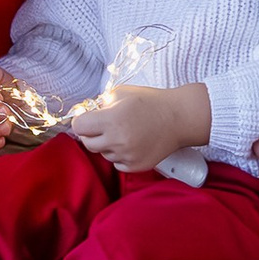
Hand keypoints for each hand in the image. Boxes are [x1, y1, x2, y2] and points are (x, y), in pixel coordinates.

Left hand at [71, 78, 211, 174]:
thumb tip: (87, 113)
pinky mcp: (136, 166)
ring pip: (103, 154)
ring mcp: (127, 156)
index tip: (87, 118)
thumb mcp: (121, 93)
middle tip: (104, 126)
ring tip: (124, 132)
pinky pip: (116, 164)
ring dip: (107, 145)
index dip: (81, 121)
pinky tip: (131, 143)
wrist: (179, 118)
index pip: (79, 127)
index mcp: (111, 120)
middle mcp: (117, 141)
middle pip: (88, 143)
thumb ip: (101, 103)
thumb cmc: (151, 102)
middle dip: (92, 134)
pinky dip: (119, 155)